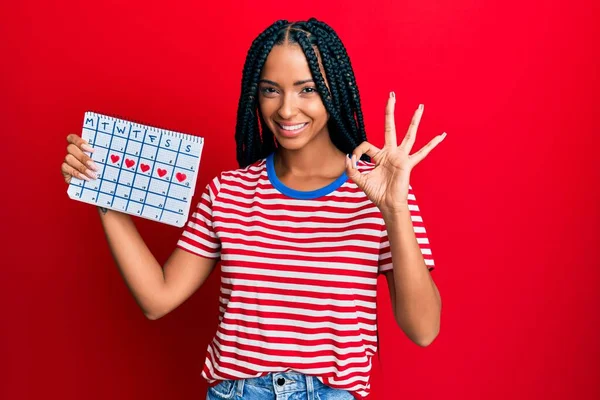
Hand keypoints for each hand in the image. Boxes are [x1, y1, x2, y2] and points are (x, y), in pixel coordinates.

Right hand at [61, 134, 98, 183]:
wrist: (95, 182)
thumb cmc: (100, 168)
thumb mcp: (101, 160)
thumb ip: (100, 155)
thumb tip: (110, 155)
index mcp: (80, 145)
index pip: (73, 138)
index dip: (80, 141)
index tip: (92, 150)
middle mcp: (71, 151)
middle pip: (71, 148)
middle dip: (84, 158)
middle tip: (95, 167)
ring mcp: (66, 159)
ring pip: (69, 158)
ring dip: (82, 167)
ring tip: (92, 175)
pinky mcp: (64, 169)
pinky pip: (66, 168)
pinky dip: (77, 173)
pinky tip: (85, 178)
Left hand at [345, 92, 445, 214]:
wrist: (388, 205)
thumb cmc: (376, 193)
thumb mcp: (359, 180)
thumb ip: (351, 169)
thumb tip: (349, 157)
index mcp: (379, 155)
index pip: (366, 144)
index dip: (357, 152)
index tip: (353, 161)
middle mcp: (391, 152)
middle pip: (390, 127)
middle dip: (390, 111)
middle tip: (392, 95)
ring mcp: (401, 156)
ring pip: (409, 134)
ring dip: (414, 120)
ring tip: (420, 106)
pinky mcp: (408, 163)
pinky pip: (422, 152)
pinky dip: (432, 144)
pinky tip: (442, 135)